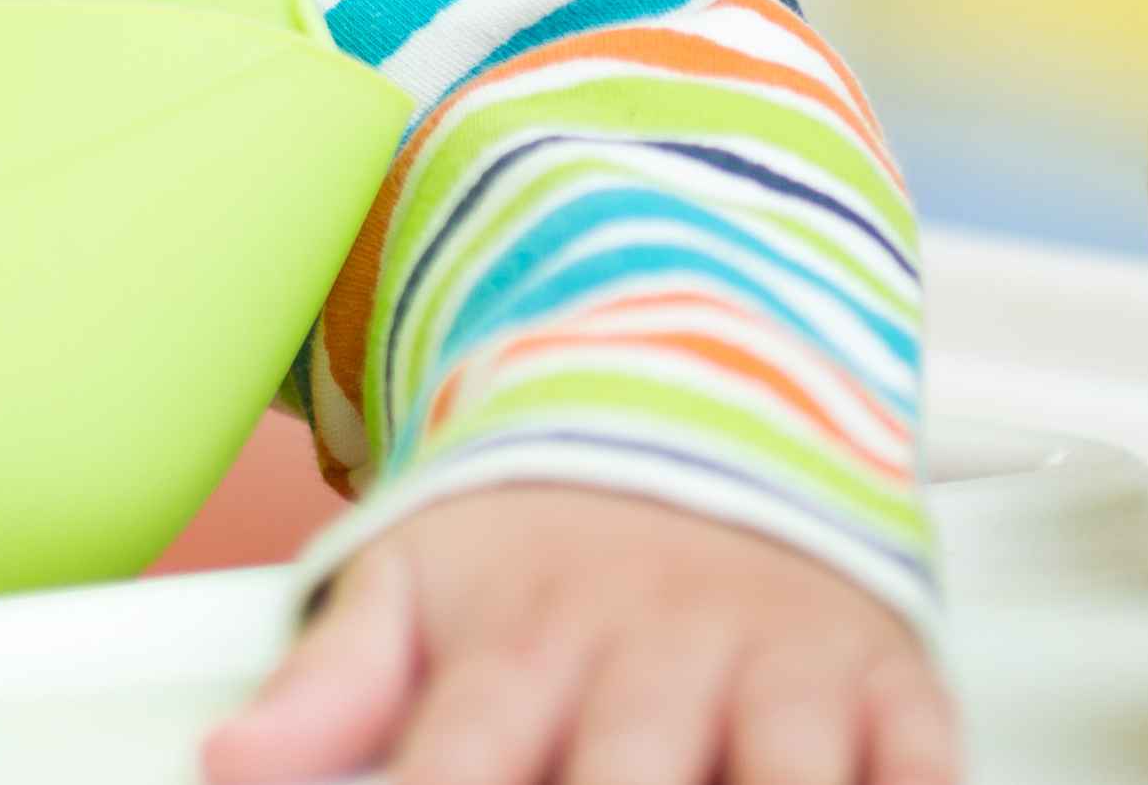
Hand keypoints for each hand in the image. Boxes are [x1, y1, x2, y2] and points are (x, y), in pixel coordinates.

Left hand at [204, 484, 956, 784]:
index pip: (462, 762)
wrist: (691, 400)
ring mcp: (774, 668)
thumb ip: (330, 684)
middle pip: (628, 783)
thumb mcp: (412, 585)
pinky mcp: (889, 681)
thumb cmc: (538, 542)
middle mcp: (650, 658)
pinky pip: (920, 758)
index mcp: (521, 644)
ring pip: (782, 779)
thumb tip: (227, 765)